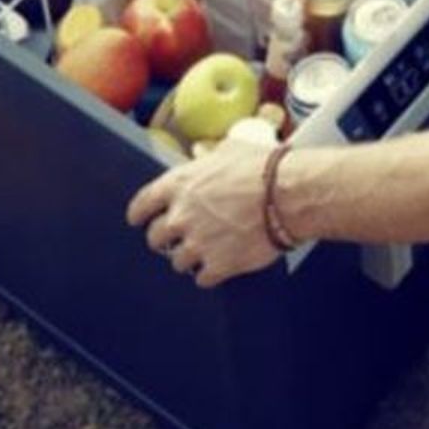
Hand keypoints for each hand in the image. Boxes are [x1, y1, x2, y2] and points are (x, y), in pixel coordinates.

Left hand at [125, 138, 282, 288]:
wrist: (289, 195)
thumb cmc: (264, 169)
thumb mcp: (230, 149)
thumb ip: (208, 154)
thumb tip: (201, 151)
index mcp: (178, 184)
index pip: (141, 205)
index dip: (139, 215)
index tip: (140, 220)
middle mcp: (181, 216)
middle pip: (156, 238)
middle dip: (166, 238)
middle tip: (182, 237)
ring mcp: (197, 243)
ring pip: (177, 261)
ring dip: (190, 257)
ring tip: (207, 251)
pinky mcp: (218, 265)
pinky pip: (202, 278)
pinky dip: (210, 274)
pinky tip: (221, 266)